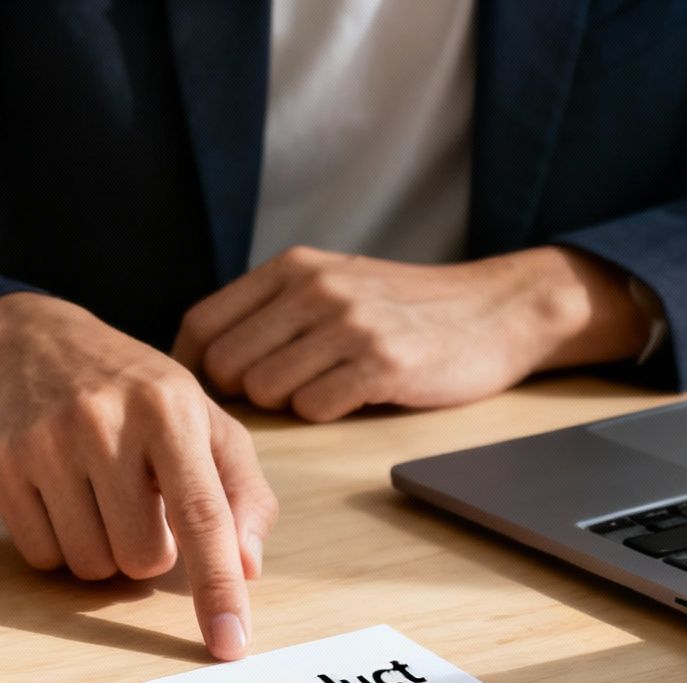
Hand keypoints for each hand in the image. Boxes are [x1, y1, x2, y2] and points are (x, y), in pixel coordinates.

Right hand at [0, 294, 278, 659]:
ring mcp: (46, 443)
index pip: (202, 515)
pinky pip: (41, 557)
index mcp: (170, 410)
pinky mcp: (0, 465)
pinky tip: (61, 498)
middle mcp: (105, 422)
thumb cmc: (138, 395)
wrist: (36, 345)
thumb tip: (247, 566)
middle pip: (140, 557)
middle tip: (138, 503)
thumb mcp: (204, 422)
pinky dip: (59, 545)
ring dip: (103, 550)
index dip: (218, 586)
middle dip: (147, 549)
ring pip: (89, 565)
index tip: (229, 645)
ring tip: (99, 497)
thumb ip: (242, 491)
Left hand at [172, 245, 652, 421]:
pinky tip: (352, 396)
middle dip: (239, 395)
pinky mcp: (382, 363)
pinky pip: (314, 408)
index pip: (201, 324)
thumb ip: (269, 309)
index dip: (191, 368)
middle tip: (276, 397)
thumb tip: (194, 358)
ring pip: (265, 391)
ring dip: (286, 405)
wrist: (495, 309)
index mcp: (292, 267)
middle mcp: (315, 288)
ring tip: (322, 389)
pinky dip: (324, 413)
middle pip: (224, 365)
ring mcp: (350, 324)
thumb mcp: (330, 283)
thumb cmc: (401, 309)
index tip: (204, 394)